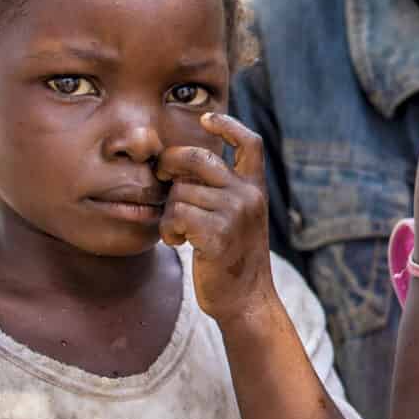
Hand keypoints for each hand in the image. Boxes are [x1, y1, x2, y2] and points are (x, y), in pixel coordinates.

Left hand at [158, 111, 276, 324]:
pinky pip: (176, 215)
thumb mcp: (239, 217)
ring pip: (180, 192)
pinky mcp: (218, 235)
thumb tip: (178, 166)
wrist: (247, 300)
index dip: (227, 124)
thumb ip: (221, 189)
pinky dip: (169, 229)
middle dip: (171, 164)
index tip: (206, 118)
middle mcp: (249, 196)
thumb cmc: (233, 258)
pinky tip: (178, 242)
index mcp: (255, 188)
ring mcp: (235, 214)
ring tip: (178, 231)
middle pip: (199, 157)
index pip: (249, 143)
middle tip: (162, 179)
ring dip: (169, 211)